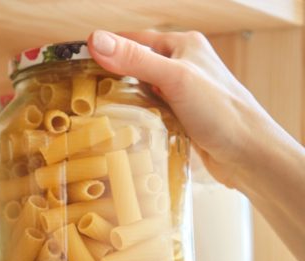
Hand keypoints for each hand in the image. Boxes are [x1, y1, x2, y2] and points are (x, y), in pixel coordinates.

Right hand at [87, 29, 276, 189]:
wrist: (248, 154)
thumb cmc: (220, 112)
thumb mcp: (174, 79)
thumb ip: (136, 60)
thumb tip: (96, 41)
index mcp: (183, 46)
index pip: (134, 40)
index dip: (106, 48)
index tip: (77, 61)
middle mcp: (183, 66)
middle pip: (137, 66)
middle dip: (111, 77)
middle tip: (83, 92)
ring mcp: (183, 93)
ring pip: (143, 91)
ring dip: (124, 100)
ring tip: (97, 111)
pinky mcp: (182, 117)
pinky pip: (152, 111)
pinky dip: (138, 117)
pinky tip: (125, 127)